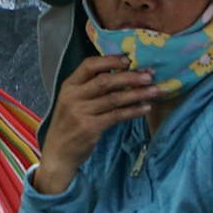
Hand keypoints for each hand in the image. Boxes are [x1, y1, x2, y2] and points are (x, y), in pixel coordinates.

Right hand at [32, 54, 159, 193]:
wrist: (58, 153)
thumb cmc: (68, 124)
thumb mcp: (71, 101)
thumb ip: (89, 88)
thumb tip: (121, 74)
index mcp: (68, 86)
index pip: (89, 65)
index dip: (109, 60)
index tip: (128, 59)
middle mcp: (73, 97)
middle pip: (105, 81)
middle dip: (130, 76)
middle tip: (149, 75)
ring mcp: (81, 113)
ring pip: (114, 98)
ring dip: (137, 93)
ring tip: (155, 90)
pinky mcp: (90, 128)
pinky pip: (116, 116)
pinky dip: (133, 111)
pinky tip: (145, 108)